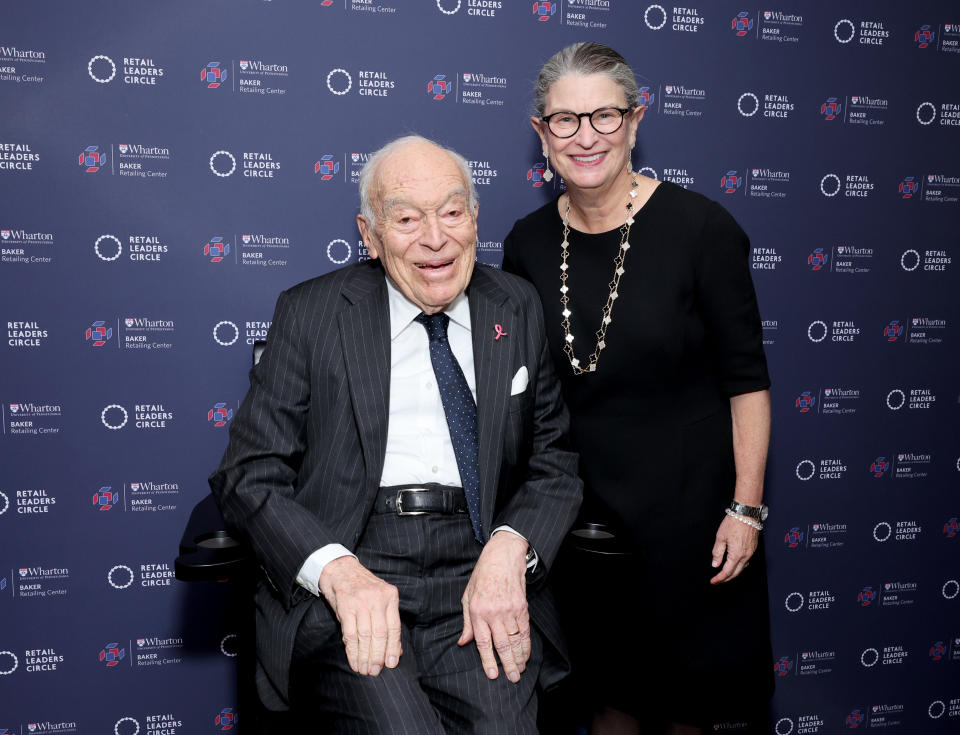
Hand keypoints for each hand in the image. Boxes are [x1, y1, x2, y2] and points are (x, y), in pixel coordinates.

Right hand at [318, 556, 401, 675]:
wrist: (340, 568)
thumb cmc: (362, 587)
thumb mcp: (379, 598)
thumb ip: (388, 621)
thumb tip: (397, 650)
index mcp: (390, 596)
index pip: (394, 627)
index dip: (393, 648)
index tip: (391, 664)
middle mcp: (377, 598)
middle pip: (380, 634)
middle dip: (378, 656)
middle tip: (375, 671)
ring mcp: (361, 602)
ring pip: (365, 636)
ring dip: (365, 657)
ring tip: (364, 670)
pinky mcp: (345, 606)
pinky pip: (350, 634)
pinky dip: (352, 651)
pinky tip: (354, 660)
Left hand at [458, 532, 529, 682]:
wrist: (503, 556)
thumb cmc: (483, 575)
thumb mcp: (467, 596)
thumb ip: (466, 622)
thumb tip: (463, 642)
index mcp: (477, 611)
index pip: (483, 642)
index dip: (488, 660)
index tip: (493, 674)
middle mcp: (494, 613)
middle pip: (501, 645)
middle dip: (507, 665)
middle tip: (512, 678)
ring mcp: (510, 610)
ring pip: (515, 641)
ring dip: (519, 658)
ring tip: (520, 671)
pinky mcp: (522, 607)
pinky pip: (525, 631)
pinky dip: (526, 645)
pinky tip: (526, 654)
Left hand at [710, 514, 758, 584]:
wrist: (747, 513)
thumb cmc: (734, 523)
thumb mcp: (720, 537)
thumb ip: (717, 552)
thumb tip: (715, 564)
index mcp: (737, 554)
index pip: (727, 572)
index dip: (719, 578)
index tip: (713, 581)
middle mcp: (746, 556)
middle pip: (736, 573)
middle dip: (726, 579)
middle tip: (718, 580)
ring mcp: (751, 552)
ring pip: (742, 568)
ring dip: (733, 573)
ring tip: (725, 574)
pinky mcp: (753, 548)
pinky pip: (746, 561)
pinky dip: (739, 566)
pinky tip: (734, 564)